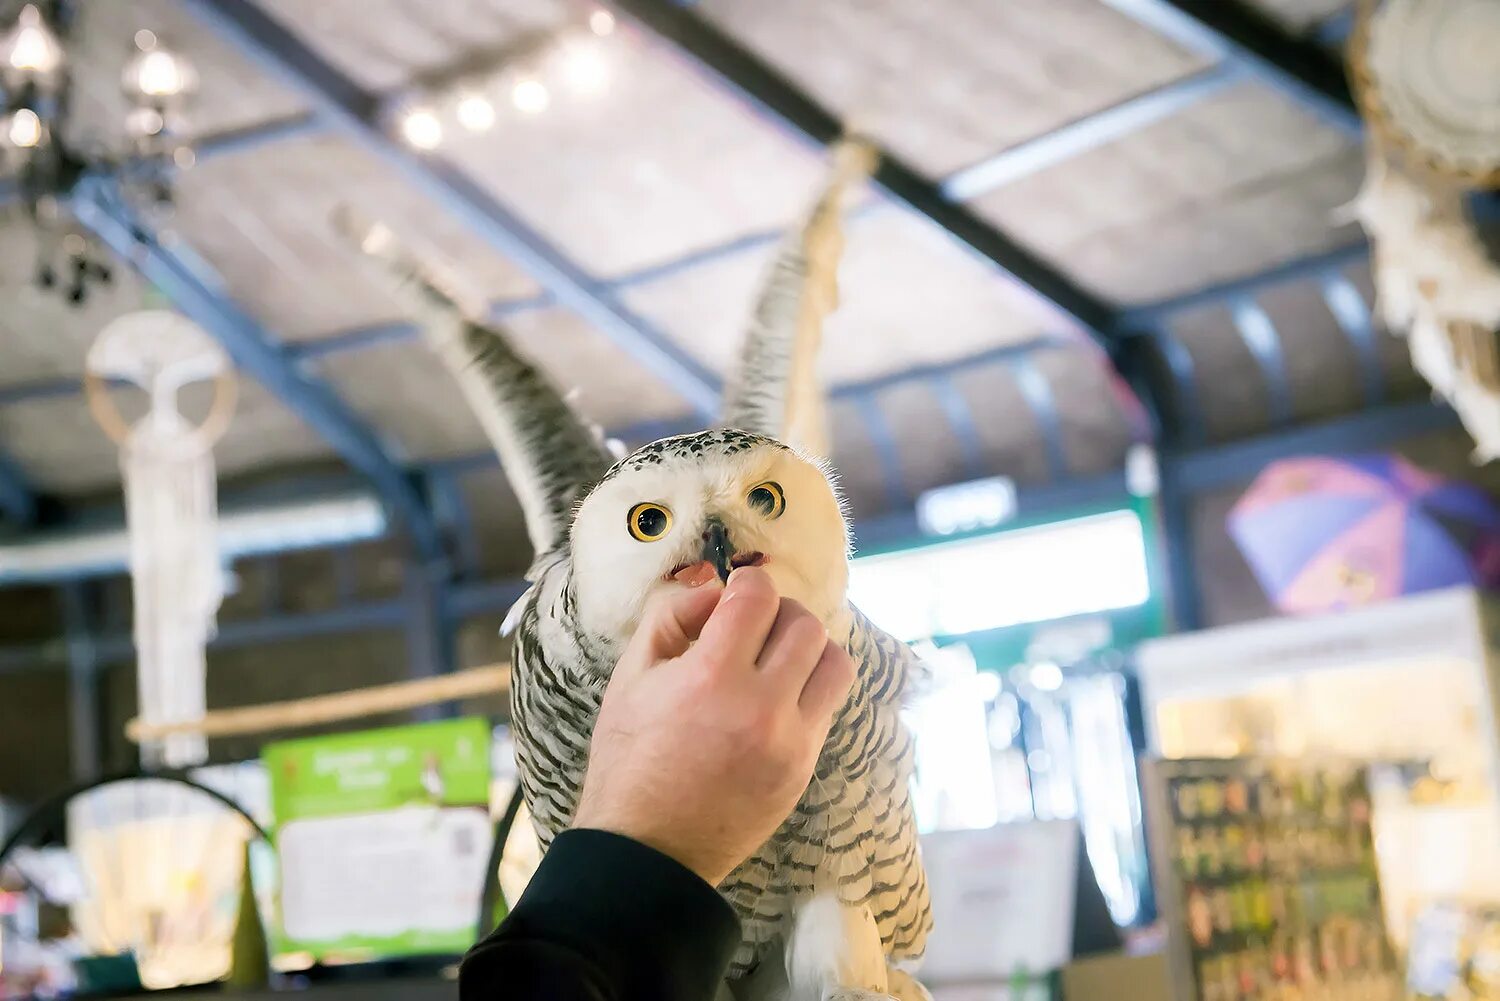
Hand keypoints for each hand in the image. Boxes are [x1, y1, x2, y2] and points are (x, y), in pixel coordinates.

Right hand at [572, 566, 855, 886]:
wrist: (648, 850)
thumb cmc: (629, 760)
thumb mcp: (631, 677)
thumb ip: (671, 617)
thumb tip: (714, 589)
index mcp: (712, 678)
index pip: (758, 597)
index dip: (748, 582)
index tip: (735, 591)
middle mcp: (762, 707)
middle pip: (806, 625)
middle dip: (778, 613)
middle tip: (752, 626)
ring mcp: (791, 742)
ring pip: (835, 664)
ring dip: (808, 650)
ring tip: (775, 660)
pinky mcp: (804, 769)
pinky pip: (827, 707)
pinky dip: (807, 689)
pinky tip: (774, 698)